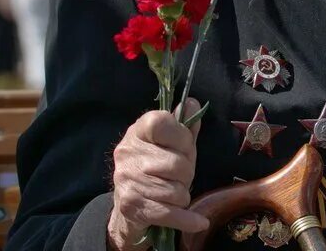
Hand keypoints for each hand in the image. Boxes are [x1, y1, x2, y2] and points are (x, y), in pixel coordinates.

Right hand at [107, 99, 208, 250]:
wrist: (130, 203)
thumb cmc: (157, 166)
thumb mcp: (172, 143)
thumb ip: (184, 126)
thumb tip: (191, 104)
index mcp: (138, 130)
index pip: (162, 123)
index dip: (181, 137)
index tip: (184, 147)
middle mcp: (127, 152)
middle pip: (176, 163)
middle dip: (187, 173)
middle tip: (180, 176)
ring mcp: (126, 179)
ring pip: (176, 190)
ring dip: (183, 195)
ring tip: (175, 192)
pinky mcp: (131, 205)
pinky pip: (169, 213)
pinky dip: (187, 220)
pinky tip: (199, 222)